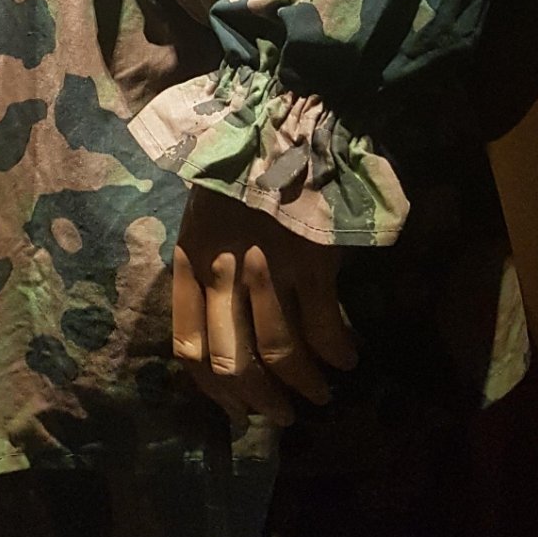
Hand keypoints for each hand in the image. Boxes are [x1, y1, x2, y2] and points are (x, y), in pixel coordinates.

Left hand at [172, 184, 357, 427]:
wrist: (280, 119)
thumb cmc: (239, 164)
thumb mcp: (204, 213)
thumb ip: (205, 264)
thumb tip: (220, 323)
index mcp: (191, 259)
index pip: (190, 345)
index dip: (214, 387)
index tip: (236, 407)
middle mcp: (223, 271)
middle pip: (234, 362)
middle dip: (259, 400)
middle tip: (280, 416)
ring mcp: (269, 268)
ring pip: (280, 355)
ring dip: (303, 386)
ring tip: (319, 394)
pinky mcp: (312, 259)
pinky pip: (324, 326)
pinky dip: (337, 351)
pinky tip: (347, 357)